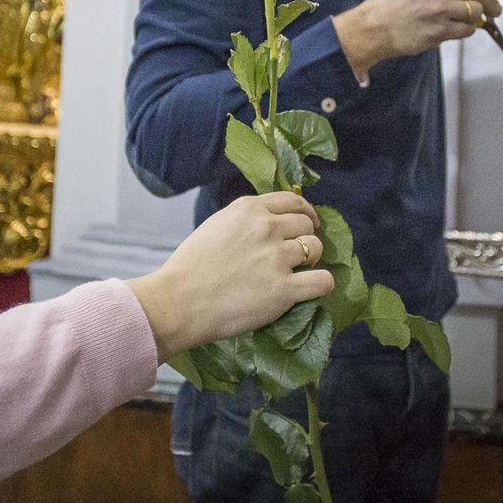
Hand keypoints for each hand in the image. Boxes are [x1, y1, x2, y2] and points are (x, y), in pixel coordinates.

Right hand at [127, 192, 333, 362]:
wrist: (179, 301)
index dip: (305, 212)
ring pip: (316, 248)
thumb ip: (245, 219)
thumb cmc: (190, 267)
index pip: (293, 200)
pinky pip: (323, 281)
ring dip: (311, 260)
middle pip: (306, 225)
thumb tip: (270, 220)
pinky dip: (321, 284)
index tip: (307, 224)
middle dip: (304, 238)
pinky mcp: (283, 289)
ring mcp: (277, 258)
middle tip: (295, 256)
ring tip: (299, 272)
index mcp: (249, 209)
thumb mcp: (216, 225)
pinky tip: (310, 289)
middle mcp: (267, 227)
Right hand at [333, 0, 502, 76]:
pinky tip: (458, 28)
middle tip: (495, 9)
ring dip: (479, 17)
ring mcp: (439, 9)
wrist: (373, 26)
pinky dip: (467, 30)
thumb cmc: (395, 1)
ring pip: (476, 12)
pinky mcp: (438, 31)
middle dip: (492, 3)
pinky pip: (466, 30)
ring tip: (476, 19)